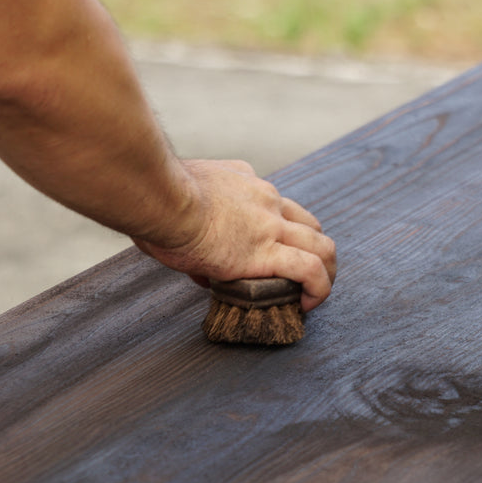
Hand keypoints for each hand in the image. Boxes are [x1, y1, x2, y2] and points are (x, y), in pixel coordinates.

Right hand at [131, 159, 336, 311]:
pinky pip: (309, 269)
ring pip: (320, 244)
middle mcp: (265, 198)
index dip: (273, 228)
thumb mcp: (178, 201)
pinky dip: (319, 287)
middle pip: (307, 223)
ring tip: (317, 292)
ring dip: (326, 269)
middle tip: (306, 272)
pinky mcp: (267, 252)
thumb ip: (192, 228)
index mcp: (243, 180)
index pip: (271, 202)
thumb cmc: (154, 199)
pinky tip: (310, 302)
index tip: (258, 249)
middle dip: (313, 247)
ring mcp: (270, 224)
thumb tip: (199, 267)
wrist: (159, 197)